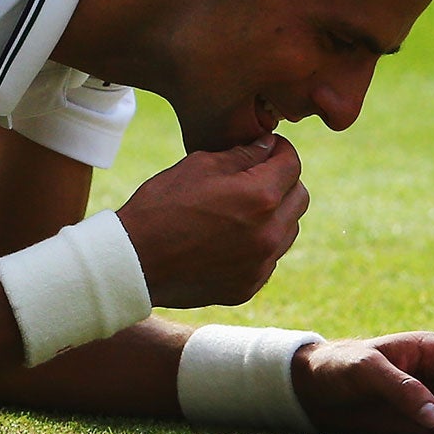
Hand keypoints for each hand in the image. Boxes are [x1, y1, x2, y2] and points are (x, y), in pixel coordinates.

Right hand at [115, 135, 307, 306]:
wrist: (134, 261)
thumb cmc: (161, 206)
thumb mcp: (197, 166)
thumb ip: (241, 155)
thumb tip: (268, 147)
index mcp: (260, 196)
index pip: (292, 163)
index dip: (279, 150)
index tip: (265, 149)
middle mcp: (270, 233)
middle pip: (300, 197)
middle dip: (283, 182)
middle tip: (253, 178)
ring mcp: (262, 264)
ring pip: (288, 230)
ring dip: (274, 215)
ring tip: (238, 211)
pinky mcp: (250, 286)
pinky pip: (268, 258)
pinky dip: (257, 245)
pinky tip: (226, 239)